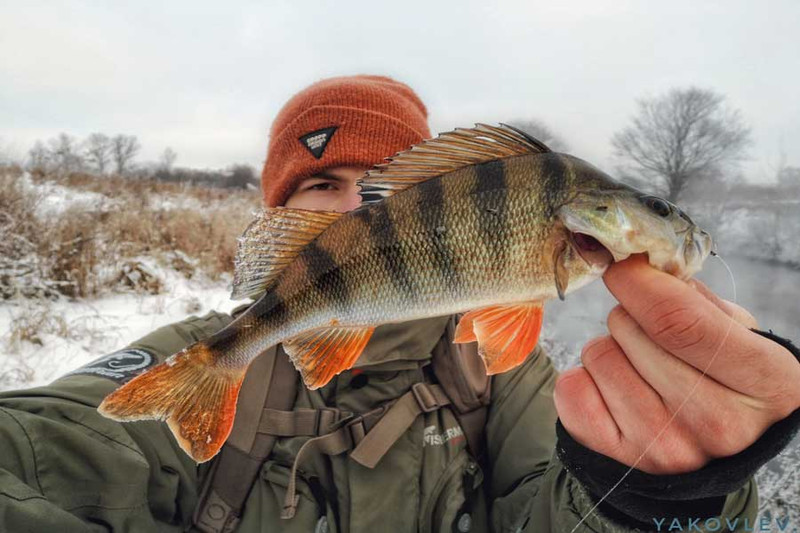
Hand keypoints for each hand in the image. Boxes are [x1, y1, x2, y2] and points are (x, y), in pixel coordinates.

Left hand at [553, 254, 799, 473]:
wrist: (711, 449)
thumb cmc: (726, 377)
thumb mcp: (738, 334)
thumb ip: (695, 298)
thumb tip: (637, 266)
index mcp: (768, 383)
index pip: (678, 321)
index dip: (638, 283)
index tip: (621, 265)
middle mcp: (721, 423)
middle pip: (630, 331)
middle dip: (628, 314)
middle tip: (648, 334)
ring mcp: (669, 448)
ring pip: (598, 355)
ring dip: (609, 348)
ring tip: (638, 367)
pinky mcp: (623, 461)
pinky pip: (571, 390)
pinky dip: (582, 378)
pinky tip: (612, 389)